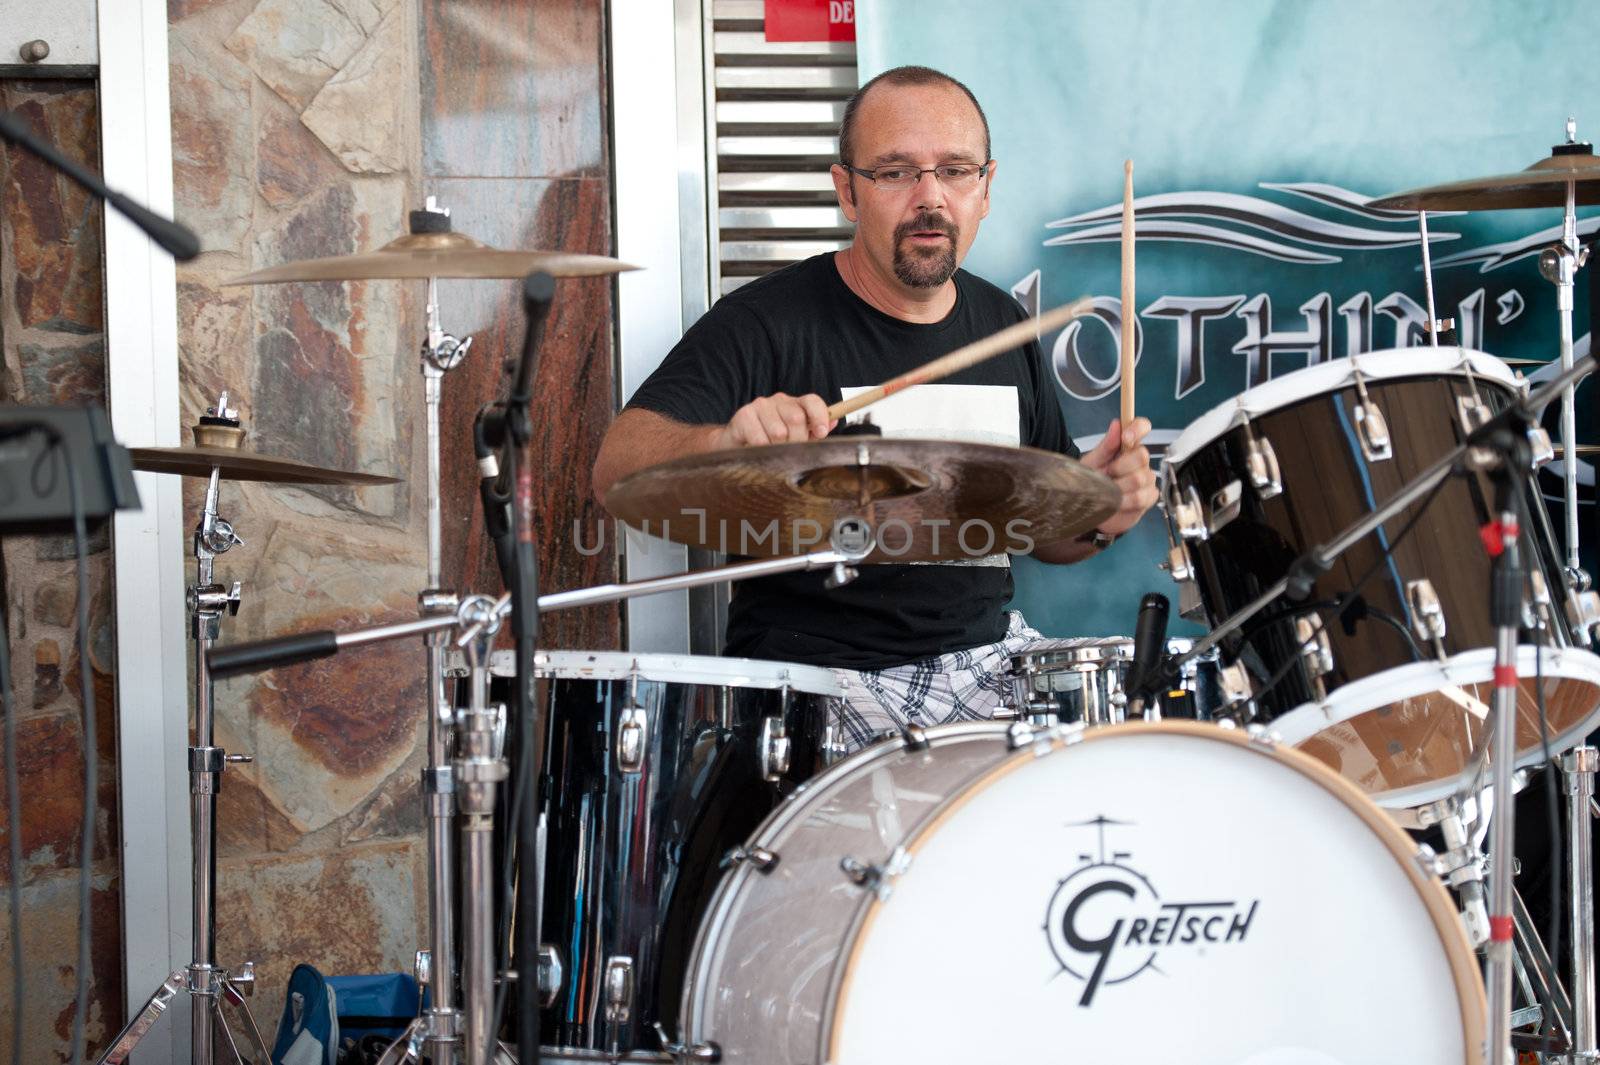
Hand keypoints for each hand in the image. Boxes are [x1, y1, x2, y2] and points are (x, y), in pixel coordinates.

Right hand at [711, 392, 835, 447]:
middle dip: (796, 441)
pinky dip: (762, 449)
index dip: (820, 416)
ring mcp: (760, 406)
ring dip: (777, 448)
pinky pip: (760, 439)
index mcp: (794, 404)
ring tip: (771, 451)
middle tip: (790, 451)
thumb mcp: (794, 437)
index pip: (812, 401)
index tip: (821, 433)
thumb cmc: (769, 440)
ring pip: (778, 431)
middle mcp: (779, 401)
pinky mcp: (744, 416)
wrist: (735, 443)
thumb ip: (812, 431)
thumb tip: (834, 422)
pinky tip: (758, 450)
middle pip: (796, 419)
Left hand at [1079, 417, 1158, 537]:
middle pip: (1142, 455)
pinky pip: (1141, 497)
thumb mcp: (1092, 463)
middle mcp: (1140, 460)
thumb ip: (1105, 446)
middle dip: (1119, 467)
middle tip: (1106, 475)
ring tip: (1107, 491)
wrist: (1091, 509)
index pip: (1142, 427)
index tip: (1125, 437)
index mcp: (1127, 446)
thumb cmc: (1092, 482)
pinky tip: (1116, 502)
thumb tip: (1116, 424)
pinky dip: (1124, 501)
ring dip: (1118, 487)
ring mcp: (1147, 479)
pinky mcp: (1149, 497)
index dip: (1137, 429)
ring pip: (1139, 478)